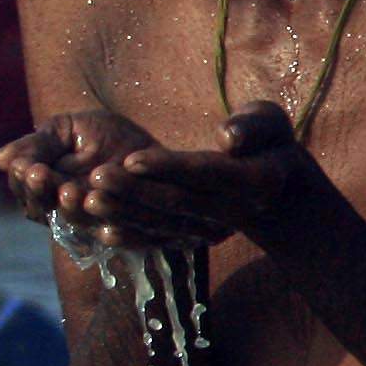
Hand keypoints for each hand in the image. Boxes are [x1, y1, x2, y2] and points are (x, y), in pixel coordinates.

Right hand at [0, 109, 159, 236]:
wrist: (157, 148)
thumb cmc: (107, 134)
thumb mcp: (69, 130)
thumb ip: (38, 145)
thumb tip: (1, 160)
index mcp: (45, 183)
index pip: (24, 186)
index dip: (23, 178)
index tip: (27, 166)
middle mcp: (62, 207)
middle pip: (39, 207)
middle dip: (39, 190)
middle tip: (39, 174)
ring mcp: (91, 221)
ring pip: (71, 219)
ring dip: (67, 205)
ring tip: (68, 189)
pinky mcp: (122, 230)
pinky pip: (110, 231)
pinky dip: (104, 219)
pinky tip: (98, 202)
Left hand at [74, 105, 317, 249]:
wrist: (279, 195)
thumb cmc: (270, 145)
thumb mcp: (272, 124)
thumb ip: (254, 126)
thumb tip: (227, 139)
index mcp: (257, 180)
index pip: (207, 172)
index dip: (168, 167)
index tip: (130, 157)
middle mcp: (235, 209)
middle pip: (179, 200)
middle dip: (135, 190)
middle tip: (94, 176)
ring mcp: (216, 228)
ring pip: (166, 222)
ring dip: (125, 213)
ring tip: (86, 198)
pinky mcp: (198, 238)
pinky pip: (163, 240)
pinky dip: (133, 238)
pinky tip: (100, 230)